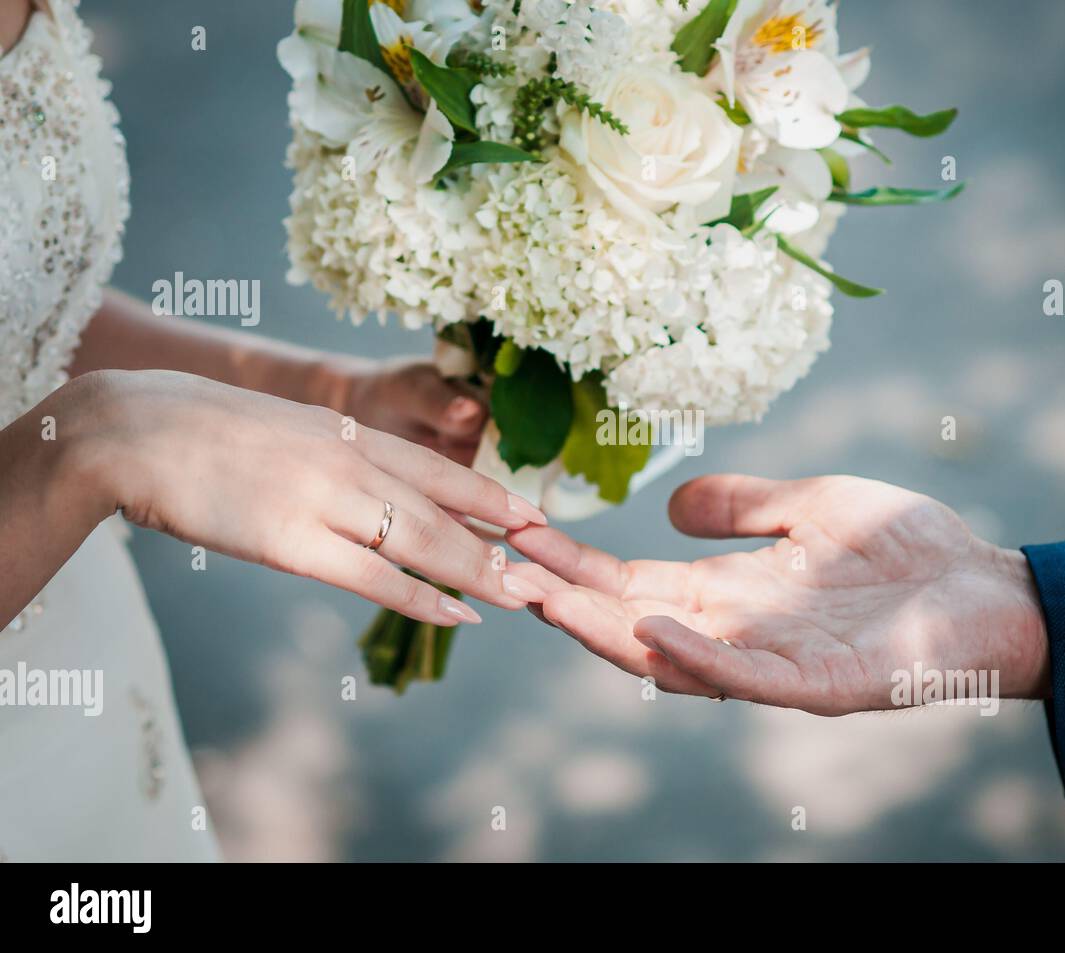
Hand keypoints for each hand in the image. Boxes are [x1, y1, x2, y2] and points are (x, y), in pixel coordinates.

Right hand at [69, 370, 546, 625]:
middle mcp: (349, 462)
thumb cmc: (207, 433)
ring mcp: (324, 500)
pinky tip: (459, 615)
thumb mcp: (291, 432)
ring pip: (423, 543)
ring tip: (522, 596)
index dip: (493, 497)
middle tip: (548, 568)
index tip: (534, 517)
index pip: (440, 469)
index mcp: (349, 433)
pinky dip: (423, 600)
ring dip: (479, 574)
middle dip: (501, 544)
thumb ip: (338, 460)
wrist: (136, 431)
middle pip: (445, 510)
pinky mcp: (292, 542)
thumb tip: (374, 492)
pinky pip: (374, 577)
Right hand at [508, 475, 1047, 714]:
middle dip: (572, 601)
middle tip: (507, 573)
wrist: (991, 589)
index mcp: (735, 594)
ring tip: (552, 601)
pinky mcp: (822, 686)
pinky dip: (696, 657)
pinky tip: (651, 628)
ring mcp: (778, 665)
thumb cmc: (906, 549)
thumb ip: (742, 507)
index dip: (582, 563)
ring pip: (675, 659)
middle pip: (637, 623)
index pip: (637, 582)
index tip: (524, 534)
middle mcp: (742, 634)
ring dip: (610, 632)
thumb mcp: (811, 506)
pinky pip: (748, 678)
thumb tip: (667, 505)